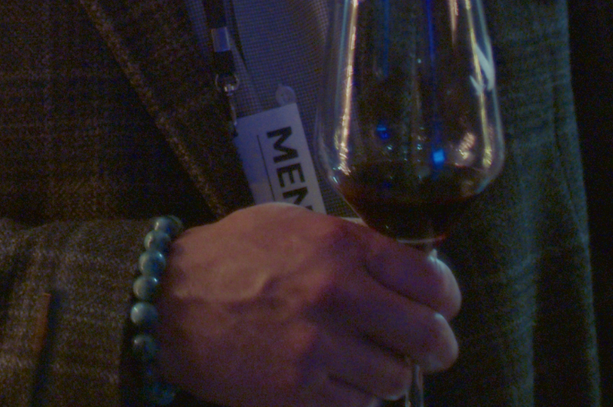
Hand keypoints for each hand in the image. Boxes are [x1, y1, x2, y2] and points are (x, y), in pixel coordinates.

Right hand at [154, 205, 460, 406]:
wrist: (167, 302)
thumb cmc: (229, 257)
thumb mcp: (290, 224)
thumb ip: (346, 241)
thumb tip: (400, 264)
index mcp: (340, 246)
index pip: (431, 281)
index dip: (444, 300)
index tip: (439, 307)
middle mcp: (337, 295)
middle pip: (429, 337)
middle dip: (437, 348)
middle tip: (429, 351)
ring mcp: (319, 348)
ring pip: (396, 380)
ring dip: (388, 375)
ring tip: (366, 364)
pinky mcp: (300, 391)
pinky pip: (359, 406)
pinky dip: (356, 398)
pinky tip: (336, 382)